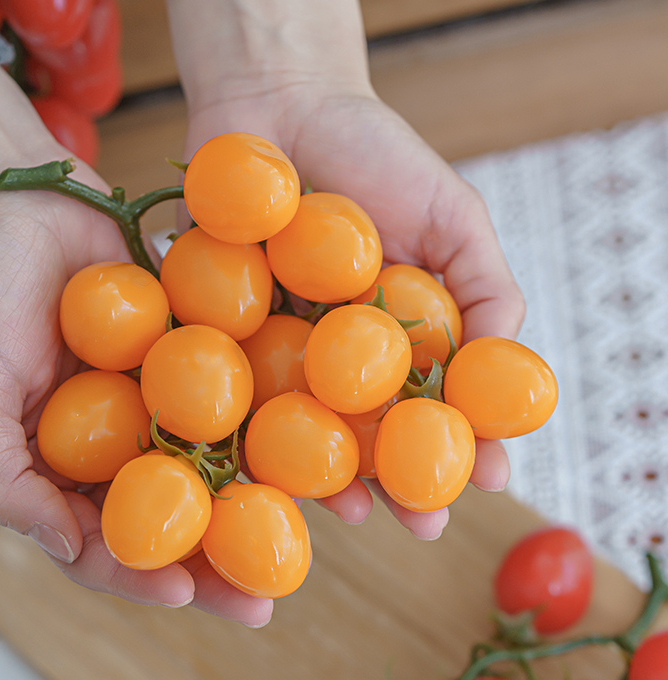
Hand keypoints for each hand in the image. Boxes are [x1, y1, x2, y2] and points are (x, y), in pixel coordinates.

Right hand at [0, 67, 273, 627]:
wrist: (21, 207)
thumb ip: (2, 477)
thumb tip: (64, 546)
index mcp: (67, 471)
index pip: (103, 543)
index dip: (139, 575)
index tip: (181, 591)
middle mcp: (124, 447)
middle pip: (177, 521)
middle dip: (218, 565)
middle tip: (263, 603)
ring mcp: (168, 404)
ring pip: (222, 466)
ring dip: (269, 501)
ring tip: (319, 531)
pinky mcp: (204, 358)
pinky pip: (245, 396)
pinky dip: (282, 420)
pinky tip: (324, 443)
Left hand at [170, 1, 524, 540]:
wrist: (277, 108)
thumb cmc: (374, 154)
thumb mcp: (452, 213)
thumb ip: (486, 285)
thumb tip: (508, 361)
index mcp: (397, 336)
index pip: (436, 403)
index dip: (465, 444)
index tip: (491, 481)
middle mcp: (338, 357)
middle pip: (372, 431)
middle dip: (401, 481)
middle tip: (423, 526)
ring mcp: (279, 353)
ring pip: (305, 429)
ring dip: (331, 476)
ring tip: (354, 512)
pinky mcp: (217, 338)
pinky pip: (234, 394)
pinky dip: (251, 432)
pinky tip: (270, 468)